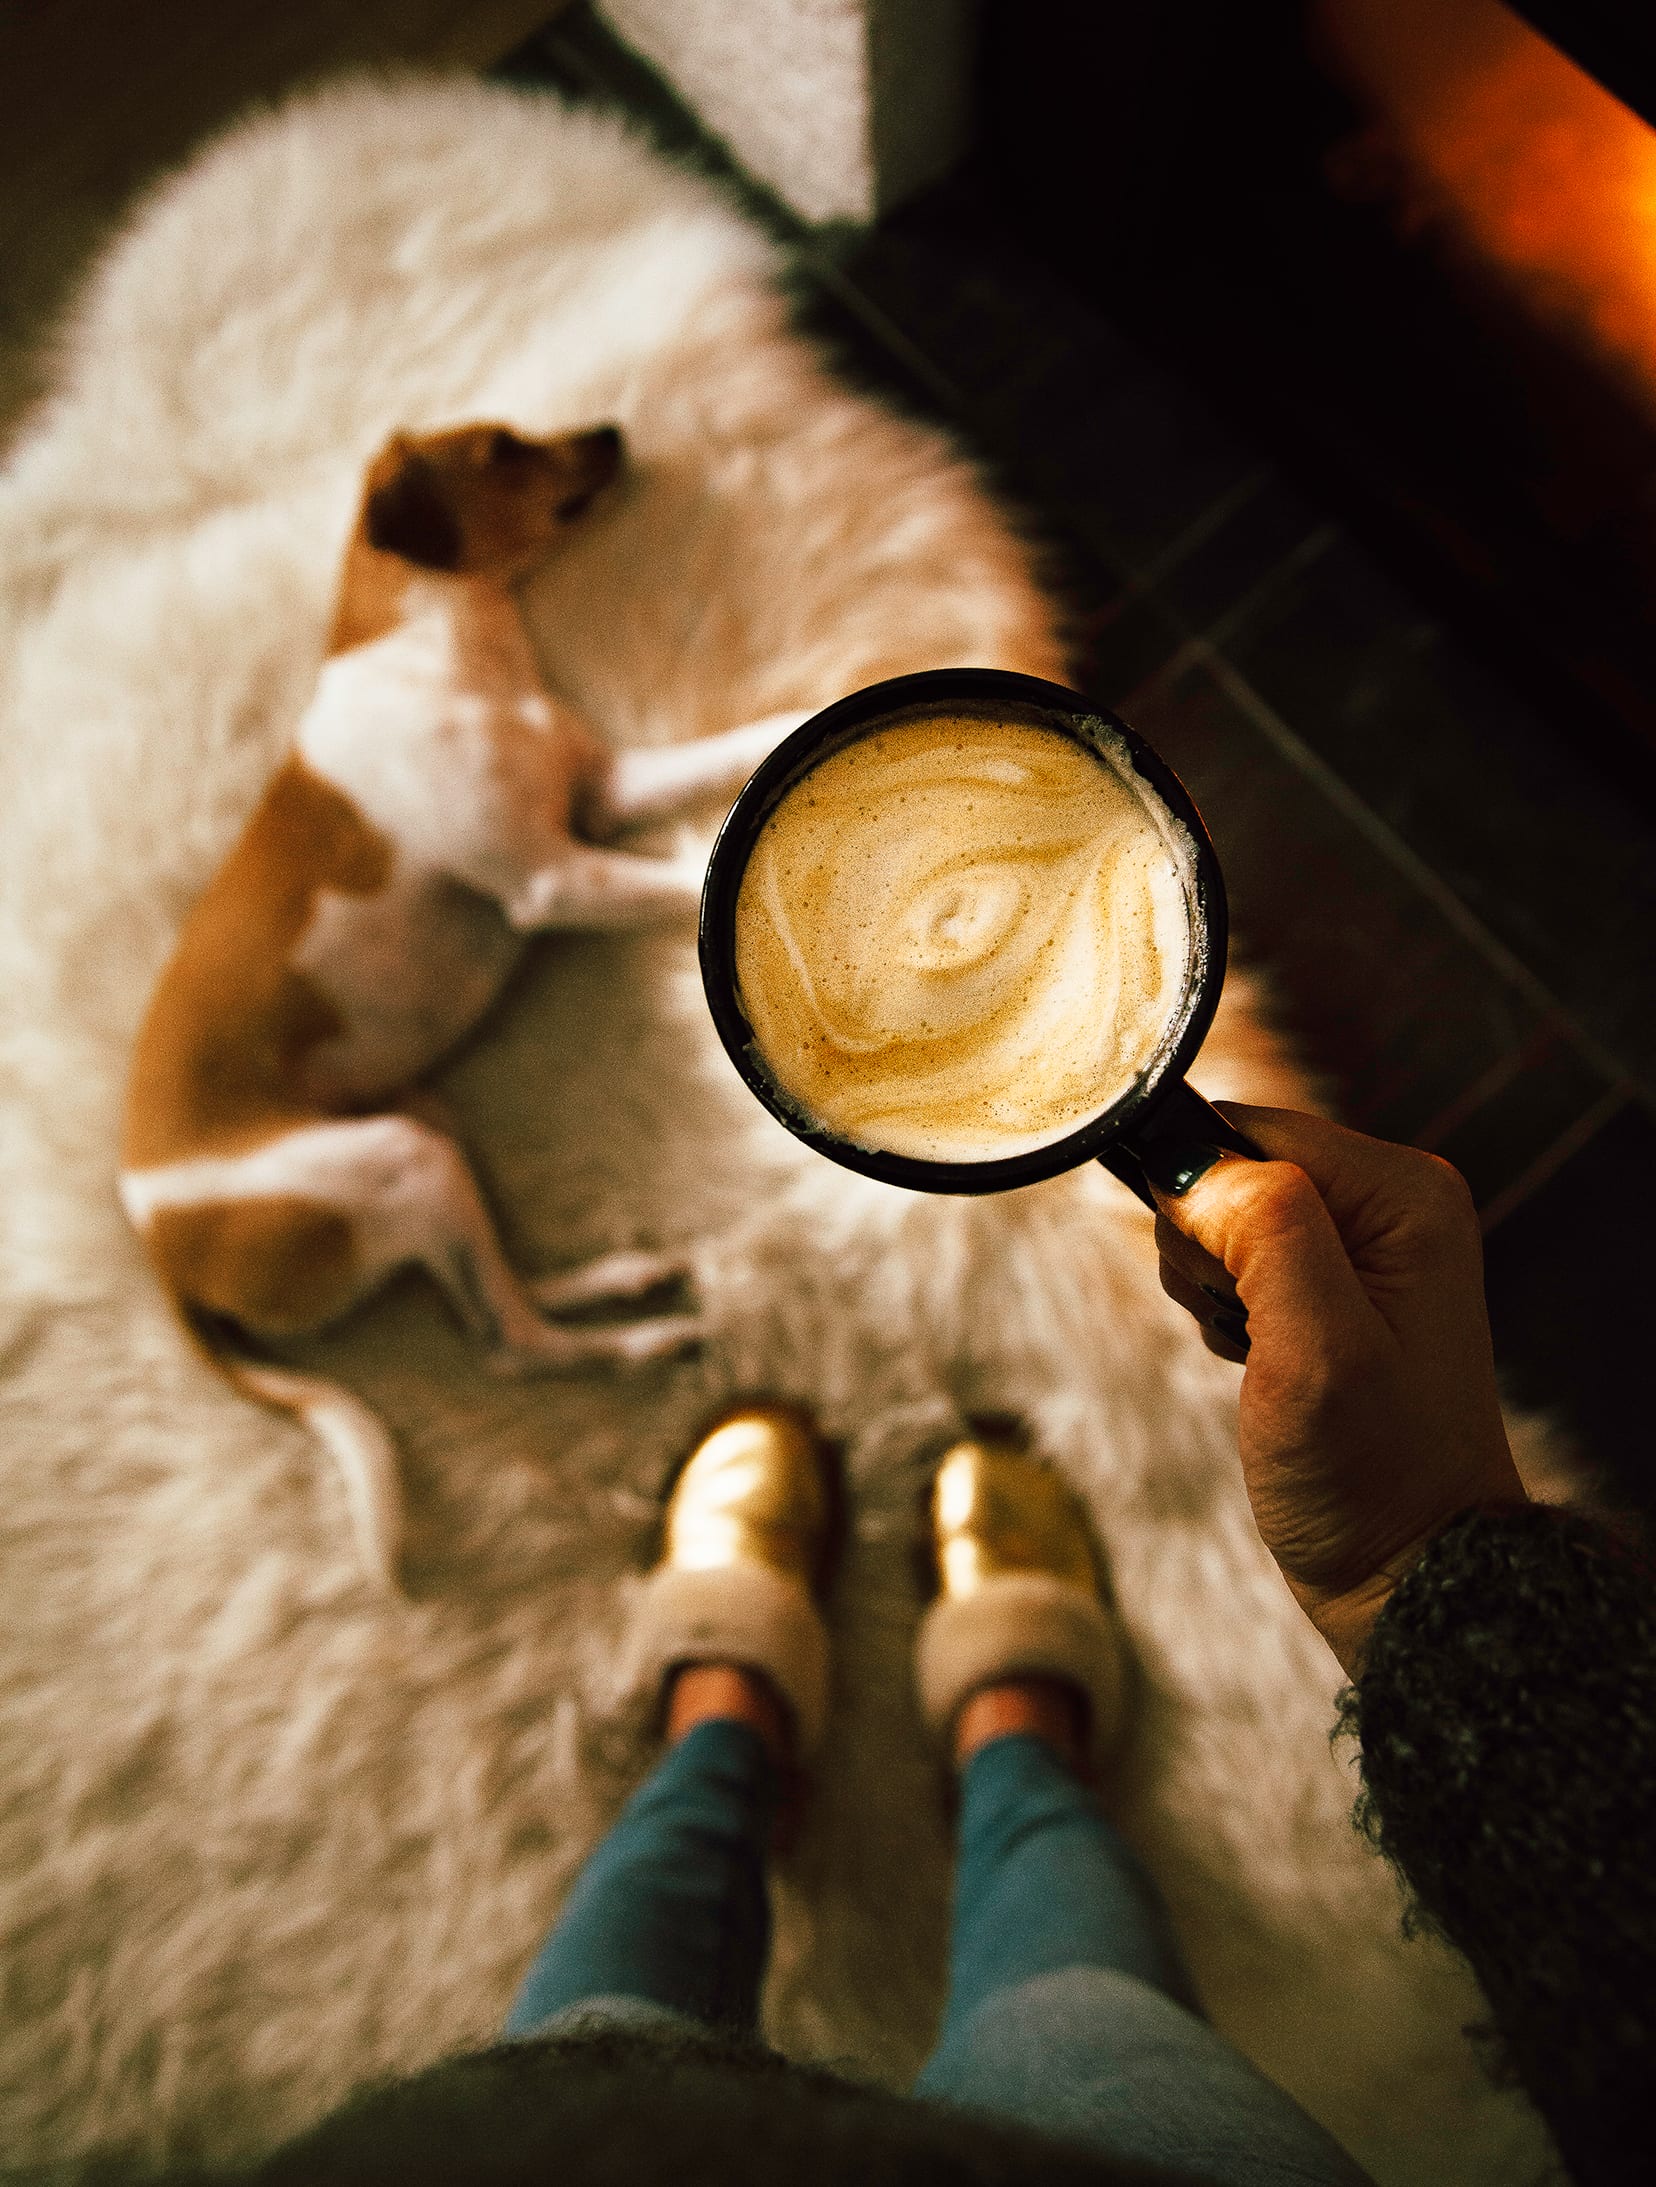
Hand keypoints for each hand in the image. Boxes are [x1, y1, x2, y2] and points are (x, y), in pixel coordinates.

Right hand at [1150, 1104, 1526, 1673]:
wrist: (1405, 1570)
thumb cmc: (1373, 1474)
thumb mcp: (1315, 1349)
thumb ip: (1266, 1232)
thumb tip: (1193, 1162)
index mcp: (1403, 1193)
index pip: (1248, 1130)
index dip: (1205, 1201)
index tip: (1230, 1289)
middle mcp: (1389, 1206)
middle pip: (1230, 1171)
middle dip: (1208, 1254)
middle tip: (1251, 1333)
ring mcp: (1360, 1249)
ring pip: (1219, 1220)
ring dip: (1211, 1291)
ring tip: (1261, 1358)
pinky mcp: (1329, 1290)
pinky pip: (1235, 1265)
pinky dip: (1225, 1316)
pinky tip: (1260, 1366)